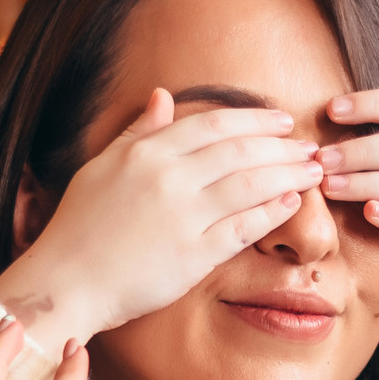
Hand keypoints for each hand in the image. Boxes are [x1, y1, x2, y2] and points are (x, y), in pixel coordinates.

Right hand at [0, 89, 323, 336]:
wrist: (65, 283)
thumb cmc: (78, 228)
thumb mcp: (100, 167)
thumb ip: (137, 132)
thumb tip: (162, 96)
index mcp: (146, 152)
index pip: (214, 124)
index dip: (255, 120)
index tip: (282, 122)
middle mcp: (168, 177)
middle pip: (241, 150)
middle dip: (283, 146)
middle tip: (311, 147)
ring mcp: (182, 216)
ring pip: (250, 184)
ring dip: (288, 174)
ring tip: (313, 172)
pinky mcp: (192, 255)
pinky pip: (243, 228)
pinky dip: (272, 212)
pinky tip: (292, 204)